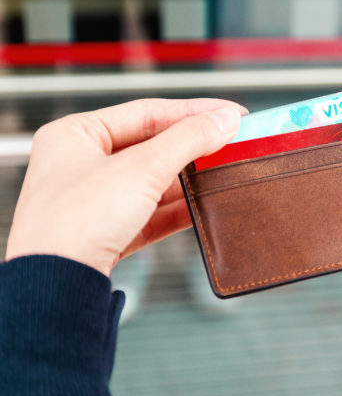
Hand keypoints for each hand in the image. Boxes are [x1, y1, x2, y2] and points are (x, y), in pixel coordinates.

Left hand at [5, 98, 245, 275]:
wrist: (57, 284)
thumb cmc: (75, 220)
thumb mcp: (141, 169)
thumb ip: (188, 140)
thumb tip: (224, 120)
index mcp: (75, 135)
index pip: (146, 112)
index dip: (193, 111)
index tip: (230, 114)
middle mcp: (81, 164)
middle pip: (152, 146)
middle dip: (193, 147)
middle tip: (231, 143)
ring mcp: (94, 201)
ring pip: (154, 182)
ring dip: (190, 179)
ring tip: (223, 172)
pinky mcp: (107, 234)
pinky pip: (151, 213)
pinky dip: (179, 209)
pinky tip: (205, 204)